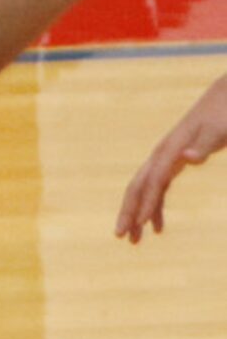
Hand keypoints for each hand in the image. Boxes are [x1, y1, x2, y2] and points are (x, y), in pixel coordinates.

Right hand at [116, 72, 226, 242]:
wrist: (224, 99)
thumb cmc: (223, 115)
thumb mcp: (218, 131)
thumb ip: (203, 145)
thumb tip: (188, 158)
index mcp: (171, 149)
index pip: (154, 180)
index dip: (146, 203)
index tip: (140, 226)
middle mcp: (163, 153)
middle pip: (139, 184)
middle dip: (129, 209)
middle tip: (121, 235)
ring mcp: (167, 157)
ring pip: (145, 188)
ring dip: (138, 213)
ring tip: (134, 240)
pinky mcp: (174, 161)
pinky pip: (158, 188)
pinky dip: (155, 207)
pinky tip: (158, 227)